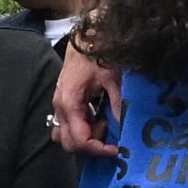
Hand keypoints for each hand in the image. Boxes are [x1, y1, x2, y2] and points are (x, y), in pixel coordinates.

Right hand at [53, 40, 121, 157]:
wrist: (87, 38)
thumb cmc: (98, 55)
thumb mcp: (114, 79)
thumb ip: (119, 105)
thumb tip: (126, 128)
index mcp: (69, 103)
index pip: (79, 140)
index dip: (98, 149)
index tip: (118, 149)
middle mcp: (61, 108)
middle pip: (69, 143)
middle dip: (92, 146)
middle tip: (111, 135)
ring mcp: (62, 107)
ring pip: (66, 136)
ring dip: (87, 138)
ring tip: (105, 124)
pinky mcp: (68, 104)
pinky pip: (72, 126)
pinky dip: (86, 129)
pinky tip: (102, 118)